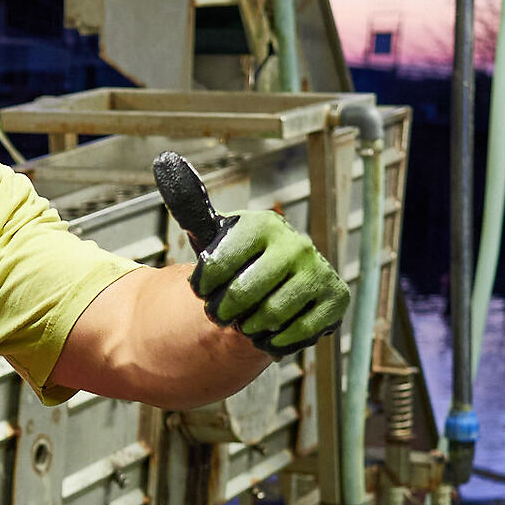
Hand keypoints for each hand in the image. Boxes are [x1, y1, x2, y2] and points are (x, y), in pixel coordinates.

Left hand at [191, 210, 348, 355]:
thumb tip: (168, 164)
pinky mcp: (336, 298)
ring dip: (249, 327)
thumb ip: (191, 207)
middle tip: (221, 315)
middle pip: (242, 294)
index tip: (203, 290)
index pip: (218, 263)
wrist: (282, 277)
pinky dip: (276, 340)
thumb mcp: (215, 234)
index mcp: (263, 224)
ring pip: (269, 316)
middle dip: (224, 312)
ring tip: (246, 322)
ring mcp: (318, 271)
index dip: (203, 286)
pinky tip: (269, 332)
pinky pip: (297, 333)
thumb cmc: (242, 257)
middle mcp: (295, 244)